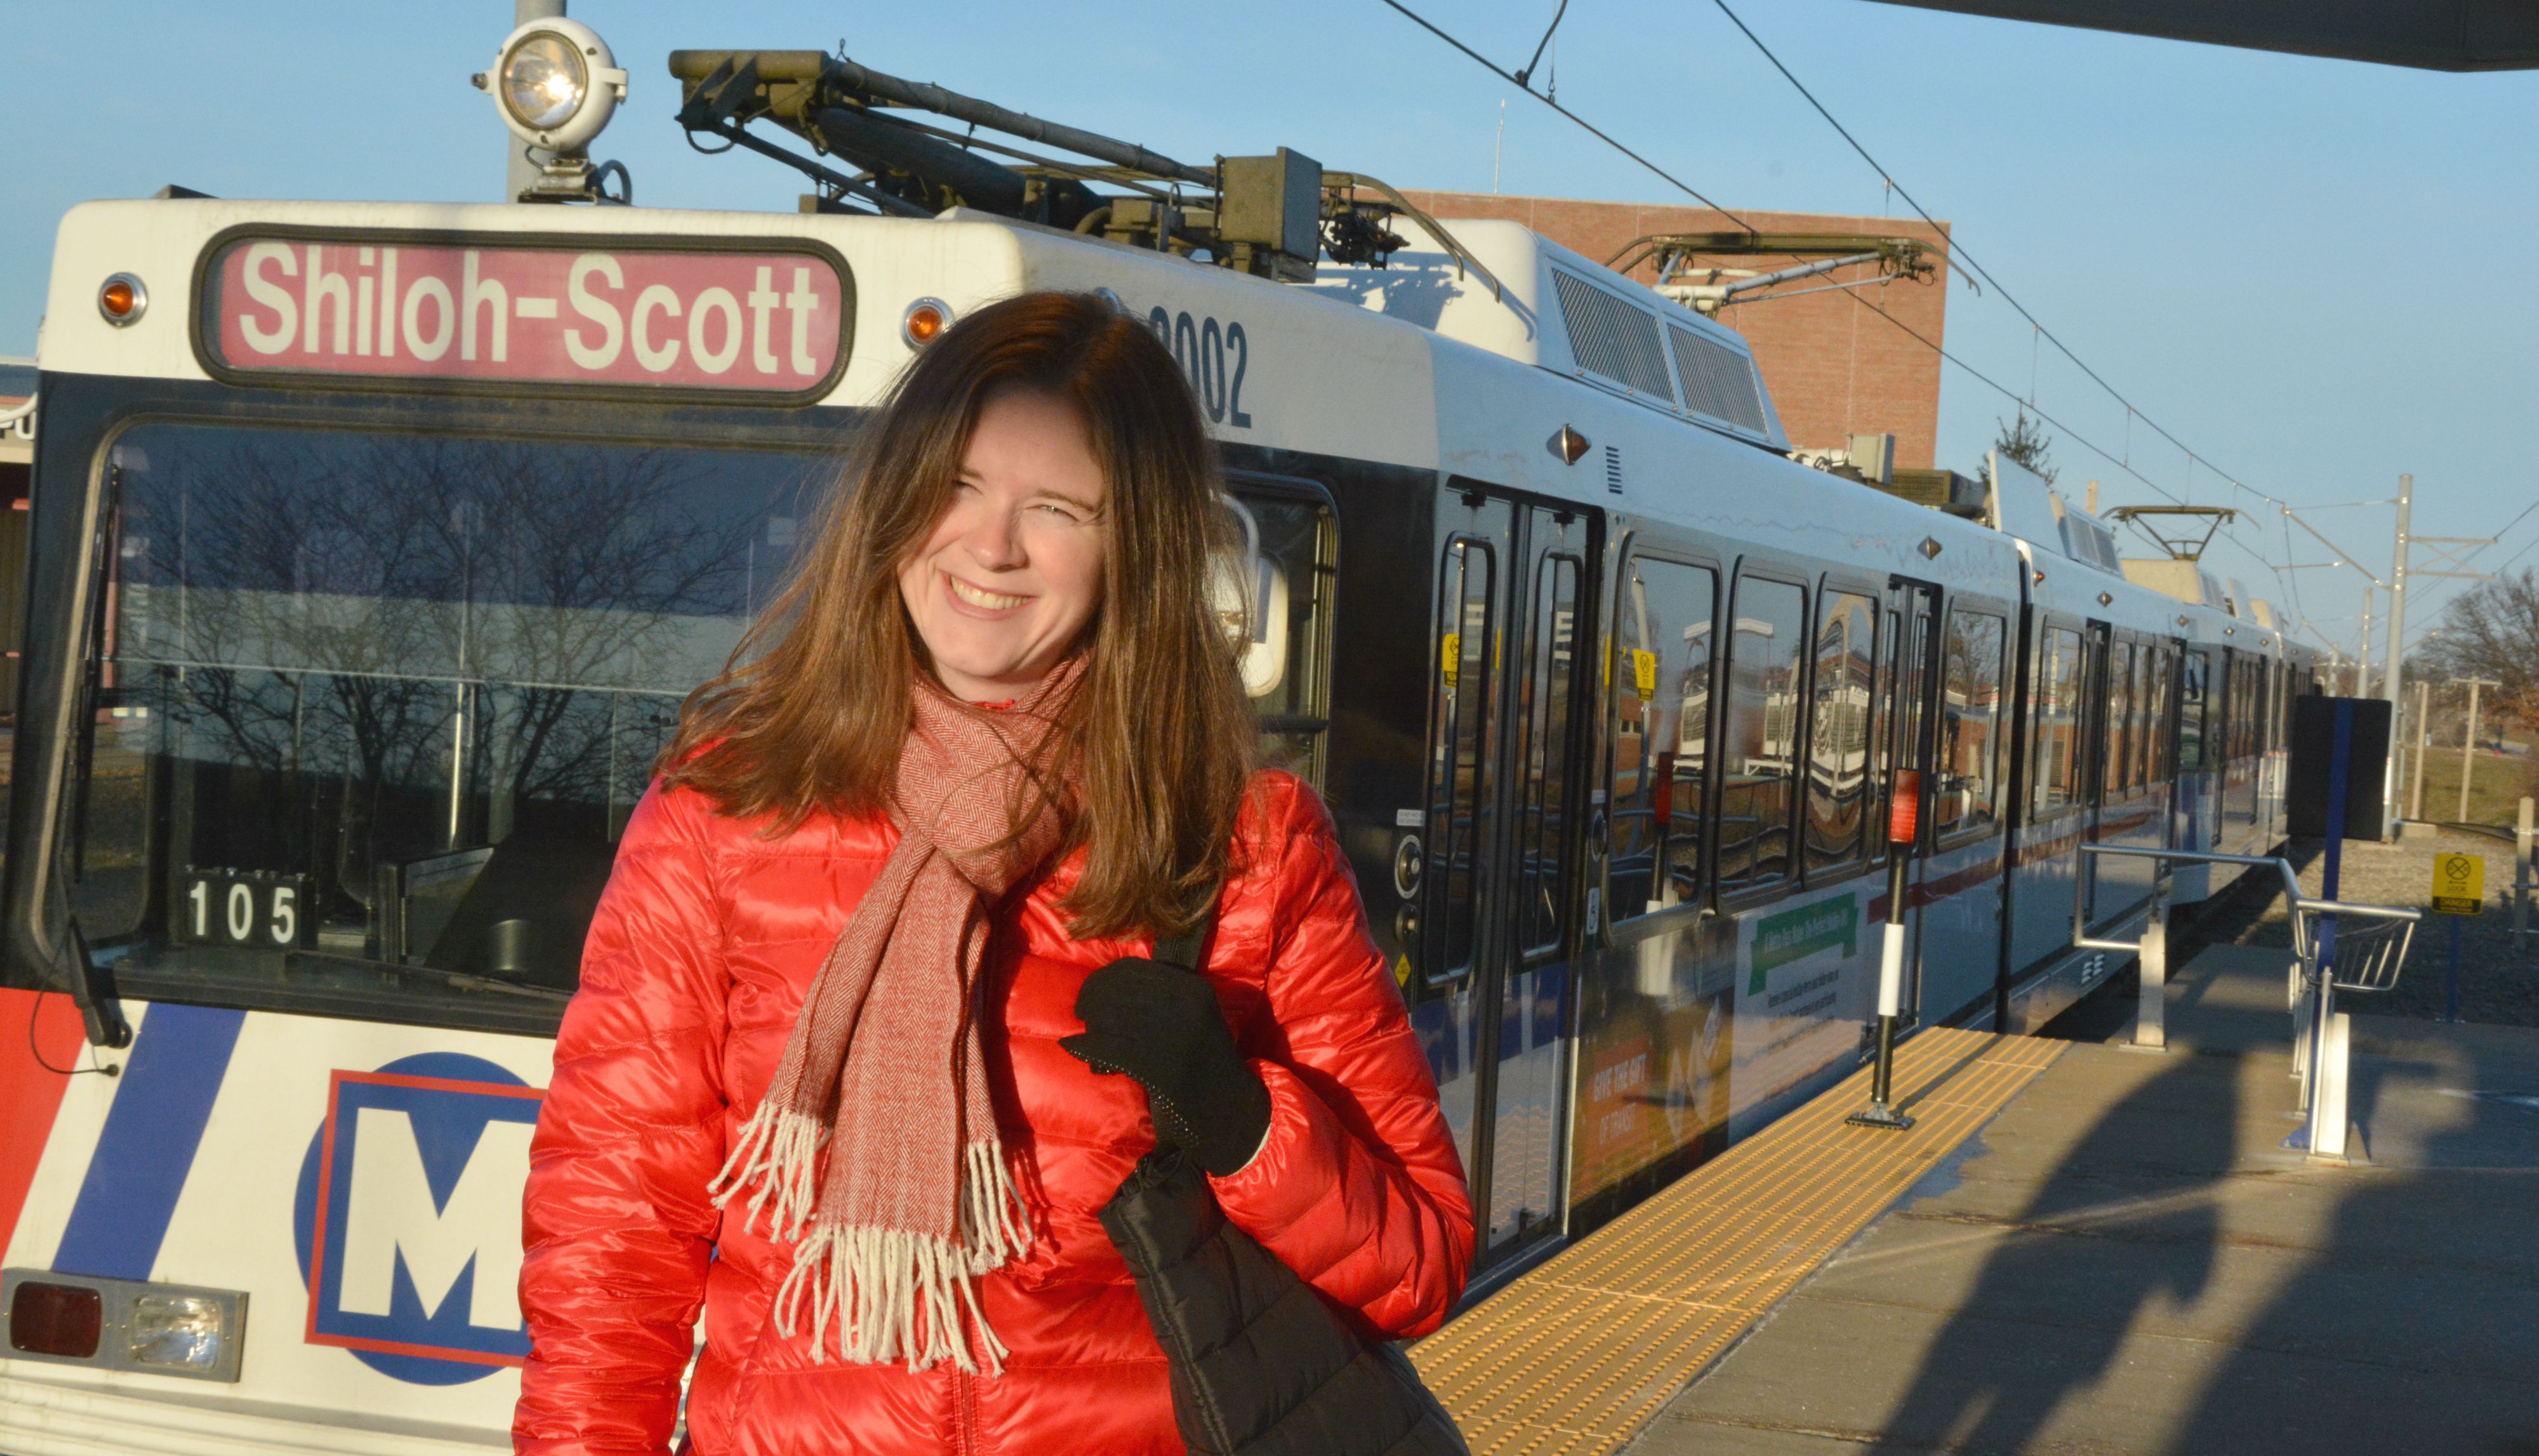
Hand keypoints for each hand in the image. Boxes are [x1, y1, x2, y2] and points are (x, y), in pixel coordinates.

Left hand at [1059, 957, 1271, 1175]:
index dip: (1101, 979)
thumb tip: (1103, 985)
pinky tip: (1072, 1047)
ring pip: (1111, 1017)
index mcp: (1193, 988)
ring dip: (1091, 1028)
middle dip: (1092, 1001)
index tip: (1089, 994)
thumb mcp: (1190, 1017)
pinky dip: (1086, 1047)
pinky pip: (1111, 1049)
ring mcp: (1176, 1036)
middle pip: (1116, 991)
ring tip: (1090, 1041)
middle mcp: (1186, 1005)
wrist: (1230, 1110)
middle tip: (1083, 1017)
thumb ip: (1158, 997)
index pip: (1131, 969)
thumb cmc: (1202, 1063)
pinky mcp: (1162, 1067)